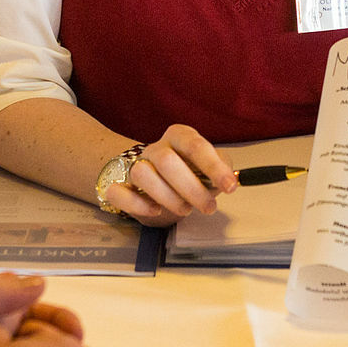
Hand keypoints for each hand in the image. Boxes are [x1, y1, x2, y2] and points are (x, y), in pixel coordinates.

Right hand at [105, 123, 237, 224]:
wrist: (157, 182)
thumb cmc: (189, 174)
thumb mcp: (209, 168)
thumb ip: (221, 168)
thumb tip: (229, 179)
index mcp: (179, 136)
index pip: (195, 146)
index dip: (213, 167)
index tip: (230, 187)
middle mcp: (156, 148)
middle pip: (167, 161)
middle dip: (191, 188)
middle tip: (208, 207)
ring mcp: (135, 165)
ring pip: (141, 174)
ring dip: (167, 197)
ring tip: (185, 209)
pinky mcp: (119, 186)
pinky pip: (117, 192)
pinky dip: (136, 204)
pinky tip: (155, 210)